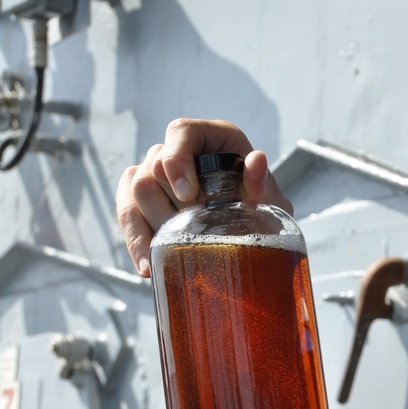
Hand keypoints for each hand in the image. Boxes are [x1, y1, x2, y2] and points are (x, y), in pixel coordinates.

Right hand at [115, 118, 293, 276]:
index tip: (188, 195)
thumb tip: (257, 160)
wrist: (254, 232)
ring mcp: (155, 173)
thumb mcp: (268, 196)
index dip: (177, 160)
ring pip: (134, 190)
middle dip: (170, 204)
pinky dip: (137, 240)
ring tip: (170, 253)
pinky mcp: (141, 199)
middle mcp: (177, 150)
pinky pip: (127, 214)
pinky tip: (148, 266)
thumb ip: (262, 181)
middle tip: (193, 231)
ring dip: (153, 224)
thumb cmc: (261, 206)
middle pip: (152, 167)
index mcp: (209, 137)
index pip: (180, 132)